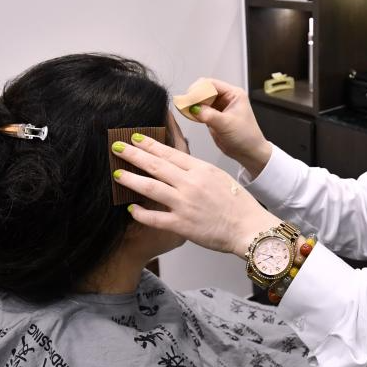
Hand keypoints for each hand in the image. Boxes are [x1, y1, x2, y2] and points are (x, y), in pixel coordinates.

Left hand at [111, 134, 280, 257]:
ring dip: (131, 180)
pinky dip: (141, 213)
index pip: (170, 153)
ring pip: (151, 188)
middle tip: (117, 146)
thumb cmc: (238, 204)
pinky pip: (155, 218)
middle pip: (157, 166)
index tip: (135, 138)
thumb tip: (179, 162)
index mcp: (201, 170)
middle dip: (134, 155)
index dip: (150, 145)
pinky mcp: (182, 225)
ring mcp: (185, 204)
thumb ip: (198, 170)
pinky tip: (131, 209)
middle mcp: (190, 184)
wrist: (249, 227)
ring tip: (117, 174)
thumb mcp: (219, 177)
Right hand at [187, 79, 272, 176]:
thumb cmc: (246, 137)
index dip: (199, 90)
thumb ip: (209, 115)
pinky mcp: (213, 116)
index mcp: (233, 94)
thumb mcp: (227, 124)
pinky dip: (194, 112)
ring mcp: (219, 107)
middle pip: (204, 90)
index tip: (190, 99)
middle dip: (194, 97)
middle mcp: (226, 98)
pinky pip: (200, 109)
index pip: (211, 84)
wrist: (248, 152)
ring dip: (193, 104)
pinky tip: (190, 115)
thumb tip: (193, 108)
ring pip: (201, 99)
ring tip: (186, 110)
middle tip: (186, 105)